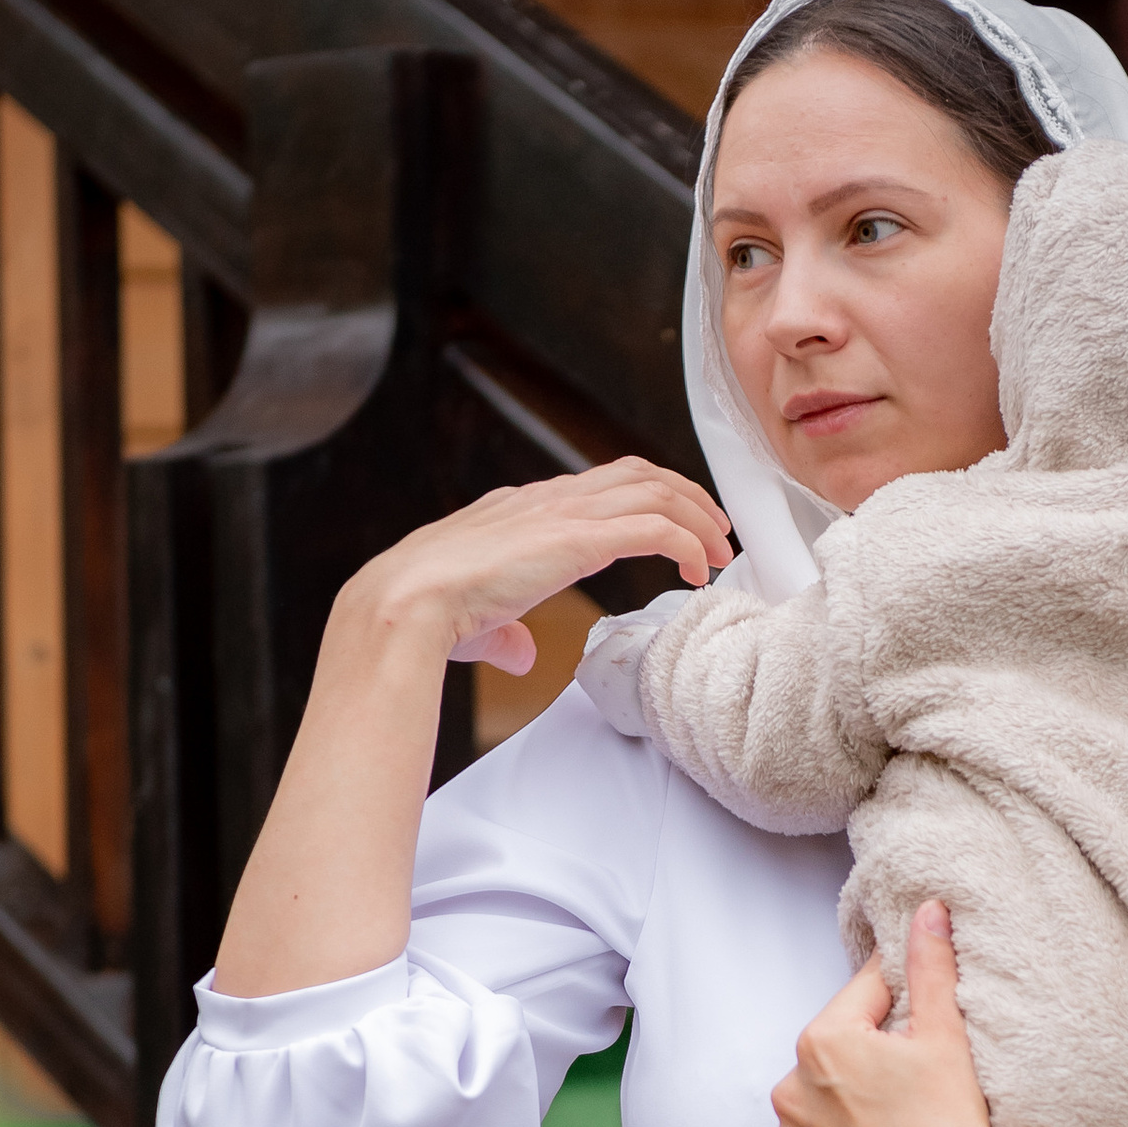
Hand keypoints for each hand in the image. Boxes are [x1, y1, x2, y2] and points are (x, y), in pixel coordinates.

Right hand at [337, 457, 733, 675]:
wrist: (407, 601)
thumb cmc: (430, 612)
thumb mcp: (478, 619)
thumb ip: (506, 631)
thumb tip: (519, 653)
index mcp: (526, 507)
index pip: (604, 481)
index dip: (649, 497)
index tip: (678, 526)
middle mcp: (548, 499)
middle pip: (640, 473)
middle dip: (687, 497)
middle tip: (718, 532)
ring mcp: (561, 514)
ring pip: (655, 492)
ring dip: (698, 518)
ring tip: (721, 552)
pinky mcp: (575, 539)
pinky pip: (653, 527)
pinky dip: (686, 544)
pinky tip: (698, 571)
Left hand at [770, 901, 1005, 1126]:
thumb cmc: (951, 1120)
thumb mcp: (946, 1034)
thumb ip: (930, 966)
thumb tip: (927, 908)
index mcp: (821, 1042)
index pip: (863, 999)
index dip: (901, 1007)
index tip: (923, 1023)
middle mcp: (789, 1091)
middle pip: (837, 1060)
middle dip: (869, 1065)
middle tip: (917, 1090)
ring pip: (820, 1113)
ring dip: (847, 1116)